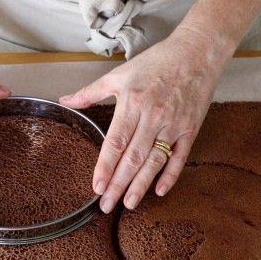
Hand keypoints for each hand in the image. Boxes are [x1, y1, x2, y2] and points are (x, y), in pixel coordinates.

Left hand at [59, 28, 232, 212]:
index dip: (105, 167)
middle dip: (118, 184)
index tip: (97, 186)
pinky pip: (179, 157)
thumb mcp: (119, 75)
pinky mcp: (190, 129)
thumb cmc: (156, 63)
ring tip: (129, 204)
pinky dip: (170, 175)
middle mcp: (153, 117)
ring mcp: (173, 125)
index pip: (116, 142)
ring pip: (154, 162)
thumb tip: (64, 101)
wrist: (196, 53)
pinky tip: (160, 191)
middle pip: (133, 158)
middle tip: (107, 205)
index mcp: (133, 103)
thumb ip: (90, 92)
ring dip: (141, 185)